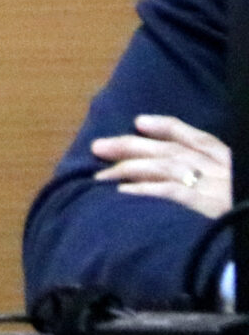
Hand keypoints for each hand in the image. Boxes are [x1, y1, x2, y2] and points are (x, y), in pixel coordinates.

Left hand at [92, 113, 233, 220]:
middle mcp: (221, 171)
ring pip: (164, 168)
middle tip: (99, 146)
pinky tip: (122, 193)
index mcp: (232, 163)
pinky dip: (145, 190)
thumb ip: (214, 181)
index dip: (167, 127)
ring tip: (101, 175)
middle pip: (170, 151)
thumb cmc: (243, 212)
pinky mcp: (209, 207)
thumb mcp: (236, 189)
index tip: (139, 122)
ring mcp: (215, 188)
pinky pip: (171, 193)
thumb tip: (185, 180)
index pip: (197, 139)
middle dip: (132, 146)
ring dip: (129, 169)